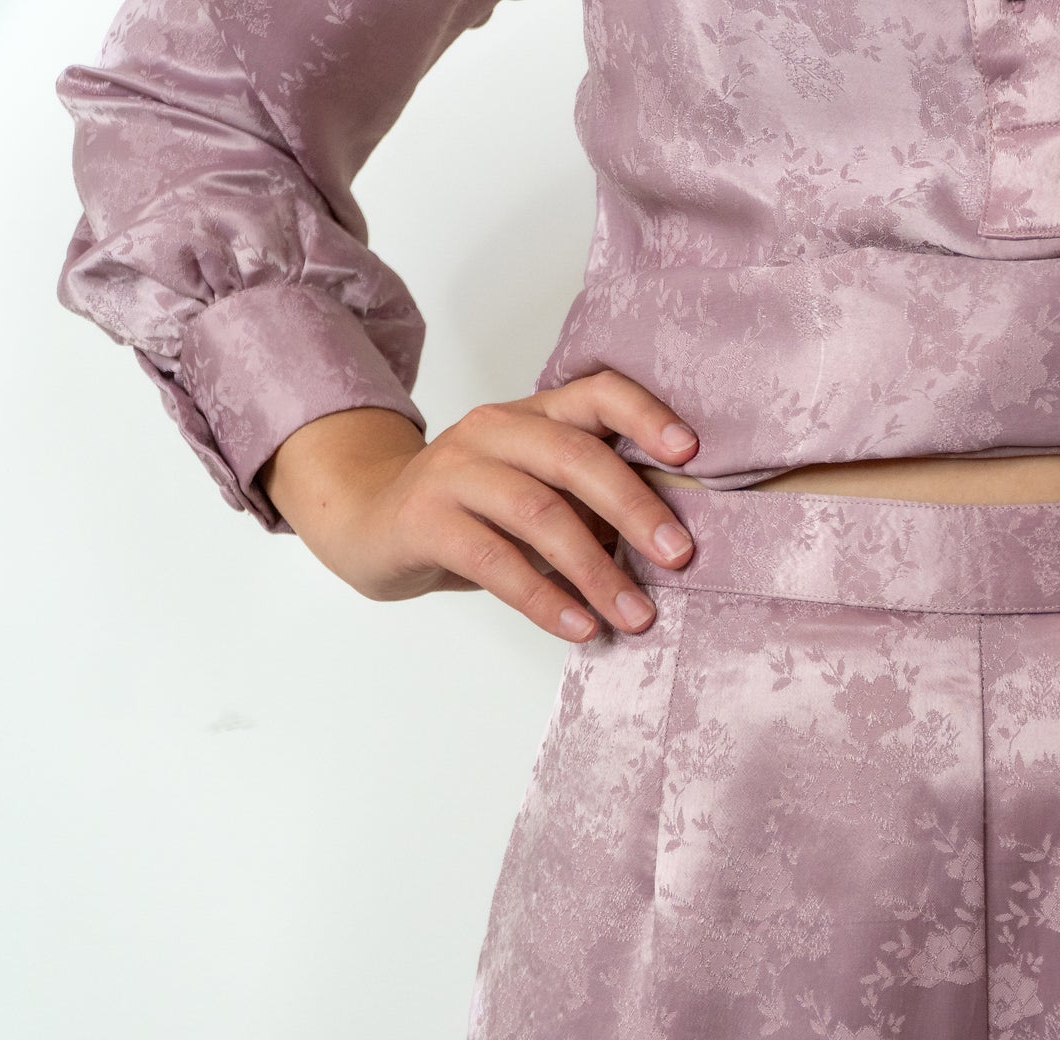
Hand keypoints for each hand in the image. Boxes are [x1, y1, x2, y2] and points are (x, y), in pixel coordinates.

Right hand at [259, 370, 703, 641]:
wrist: (368, 521)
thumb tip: (670, 544)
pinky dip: (546, 599)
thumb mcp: (537, 489)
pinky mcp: (425, 520)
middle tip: (682, 557)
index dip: (647, 416)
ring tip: (638, 615)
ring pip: (540, 514)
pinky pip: (496, 562)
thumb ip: (591, 501)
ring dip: (597, 571)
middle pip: (576, 457)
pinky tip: (581, 628)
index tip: (691, 454)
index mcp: (535, 414)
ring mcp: (455, 471)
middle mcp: (495, 431)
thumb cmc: (476, 511)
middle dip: (636, 509)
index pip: (598, 392)